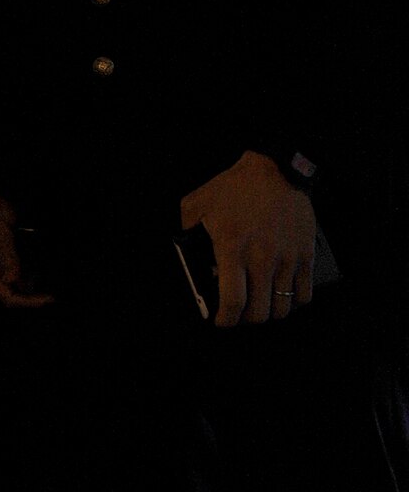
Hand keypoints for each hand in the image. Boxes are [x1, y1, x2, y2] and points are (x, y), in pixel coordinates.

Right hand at [0, 185, 53, 309]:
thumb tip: (12, 280)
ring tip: (42, 272)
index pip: (8, 297)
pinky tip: (33, 268)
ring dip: (30, 285)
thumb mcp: (2, 231)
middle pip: (10, 296)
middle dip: (31, 295)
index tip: (49, 298)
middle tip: (51, 289)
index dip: (30, 302)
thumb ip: (8, 256)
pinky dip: (25, 277)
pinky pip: (11, 280)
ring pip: (12, 289)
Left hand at [180, 151, 315, 326]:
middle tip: (239, 313)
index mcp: (232, 248)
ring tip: (260, 306)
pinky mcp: (306, 255)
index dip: (226, 319)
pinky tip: (283, 296)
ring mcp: (287, 259)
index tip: (221, 321)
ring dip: (270, 312)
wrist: (274, 170)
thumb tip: (185, 256)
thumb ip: (186, 231)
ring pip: (283, 307)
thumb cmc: (233, 187)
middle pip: (259, 311)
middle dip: (247, 319)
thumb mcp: (196, 204)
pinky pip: (305, 293)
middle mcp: (262, 258)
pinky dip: (294, 302)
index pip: (232, 300)